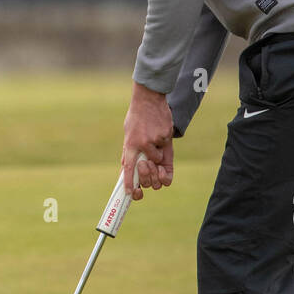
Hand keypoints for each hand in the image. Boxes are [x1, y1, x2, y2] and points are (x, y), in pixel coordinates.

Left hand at [122, 81, 174, 199]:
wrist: (148, 99)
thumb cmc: (138, 118)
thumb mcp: (129, 134)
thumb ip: (129, 152)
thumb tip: (127, 170)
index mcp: (130, 145)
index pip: (129, 169)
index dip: (131, 184)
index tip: (133, 194)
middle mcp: (141, 145)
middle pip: (148, 173)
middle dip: (150, 177)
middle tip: (151, 172)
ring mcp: (154, 141)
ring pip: (159, 161)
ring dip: (158, 157)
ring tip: (154, 142)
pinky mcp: (165, 137)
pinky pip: (166, 149)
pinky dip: (164, 143)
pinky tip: (159, 131)